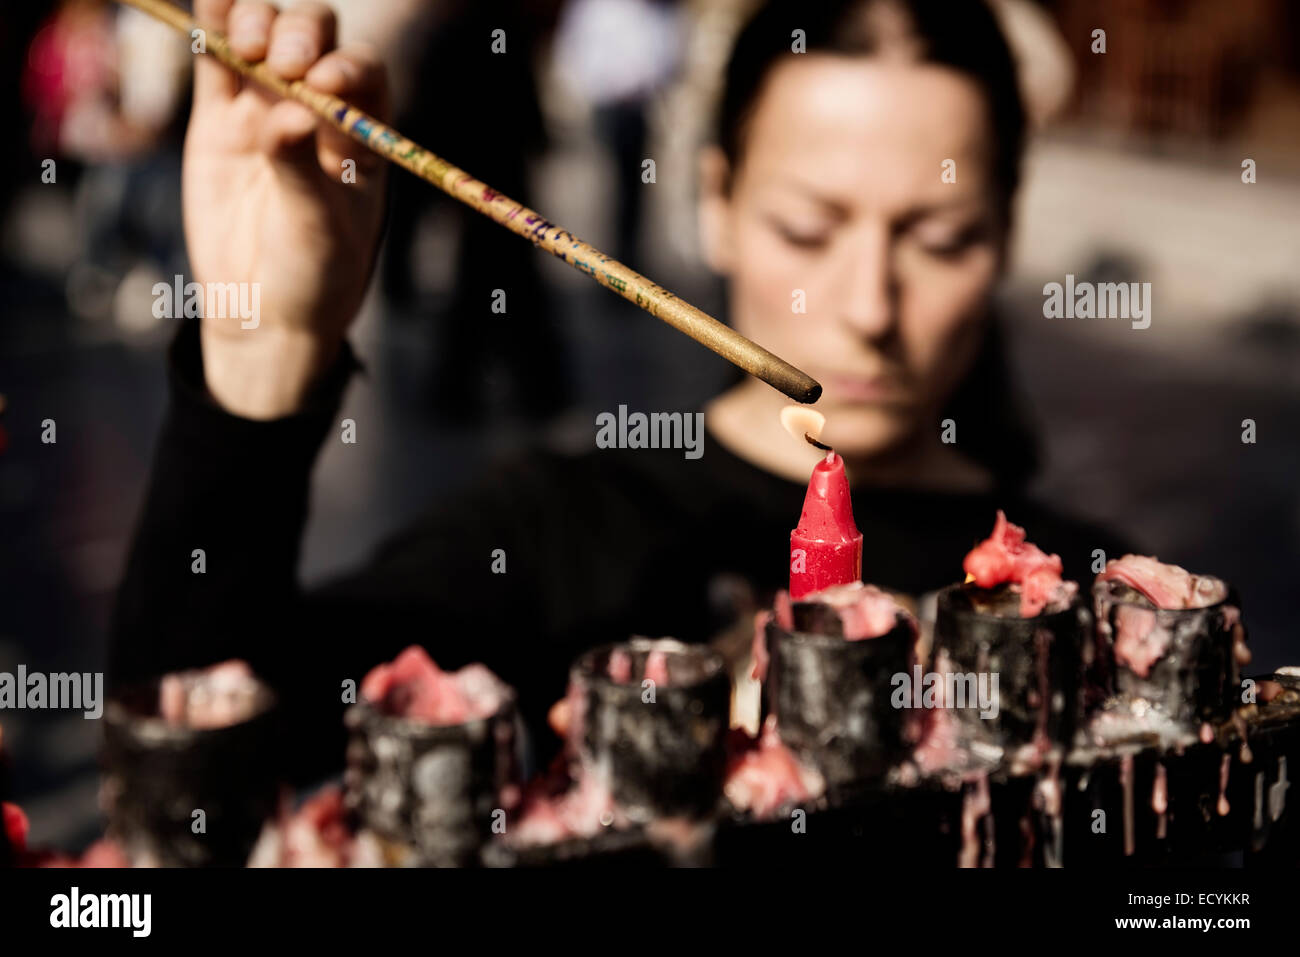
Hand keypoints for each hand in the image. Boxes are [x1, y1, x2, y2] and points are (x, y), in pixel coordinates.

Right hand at [184, 0, 388, 417]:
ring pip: (263, 33)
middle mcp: (319, 107)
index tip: (323, 83)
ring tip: (245, 48)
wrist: (264, 308)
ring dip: (255, 20)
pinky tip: (210, 10)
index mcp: (363, 131)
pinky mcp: (218, 115)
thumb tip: (291, 114)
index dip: (344, 64)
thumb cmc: (313, 272)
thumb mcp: (317, 226)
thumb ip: (302, 170)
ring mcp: (266, 104)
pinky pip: (214, 55)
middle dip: (299, 34)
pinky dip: (210, 25)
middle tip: (283, 65)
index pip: (362, 73)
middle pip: (314, 36)